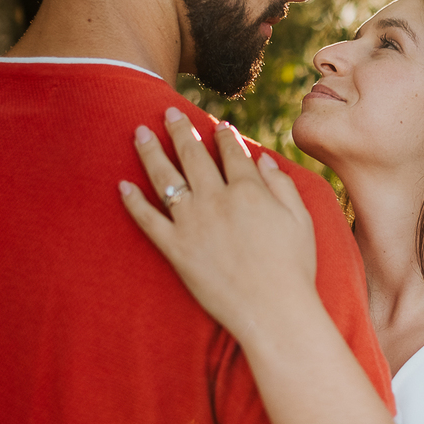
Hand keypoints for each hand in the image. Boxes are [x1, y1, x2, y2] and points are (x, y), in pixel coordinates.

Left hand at [119, 108, 318, 342]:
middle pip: (192, 154)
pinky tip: (122, 185)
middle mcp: (215, 199)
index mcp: (248, 189)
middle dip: (179, 129)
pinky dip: (132, 202)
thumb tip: (263, 159)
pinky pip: (148, 220)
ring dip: (150, 152)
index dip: (223, 135)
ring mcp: (191, 223)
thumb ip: (282, 184)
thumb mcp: (301, 218)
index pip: (230, 151)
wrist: (274, 310)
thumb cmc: (294, 267)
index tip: (217, 125)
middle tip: (168, 113)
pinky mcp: (175, 249)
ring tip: (138, 132)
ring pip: (165, 178)